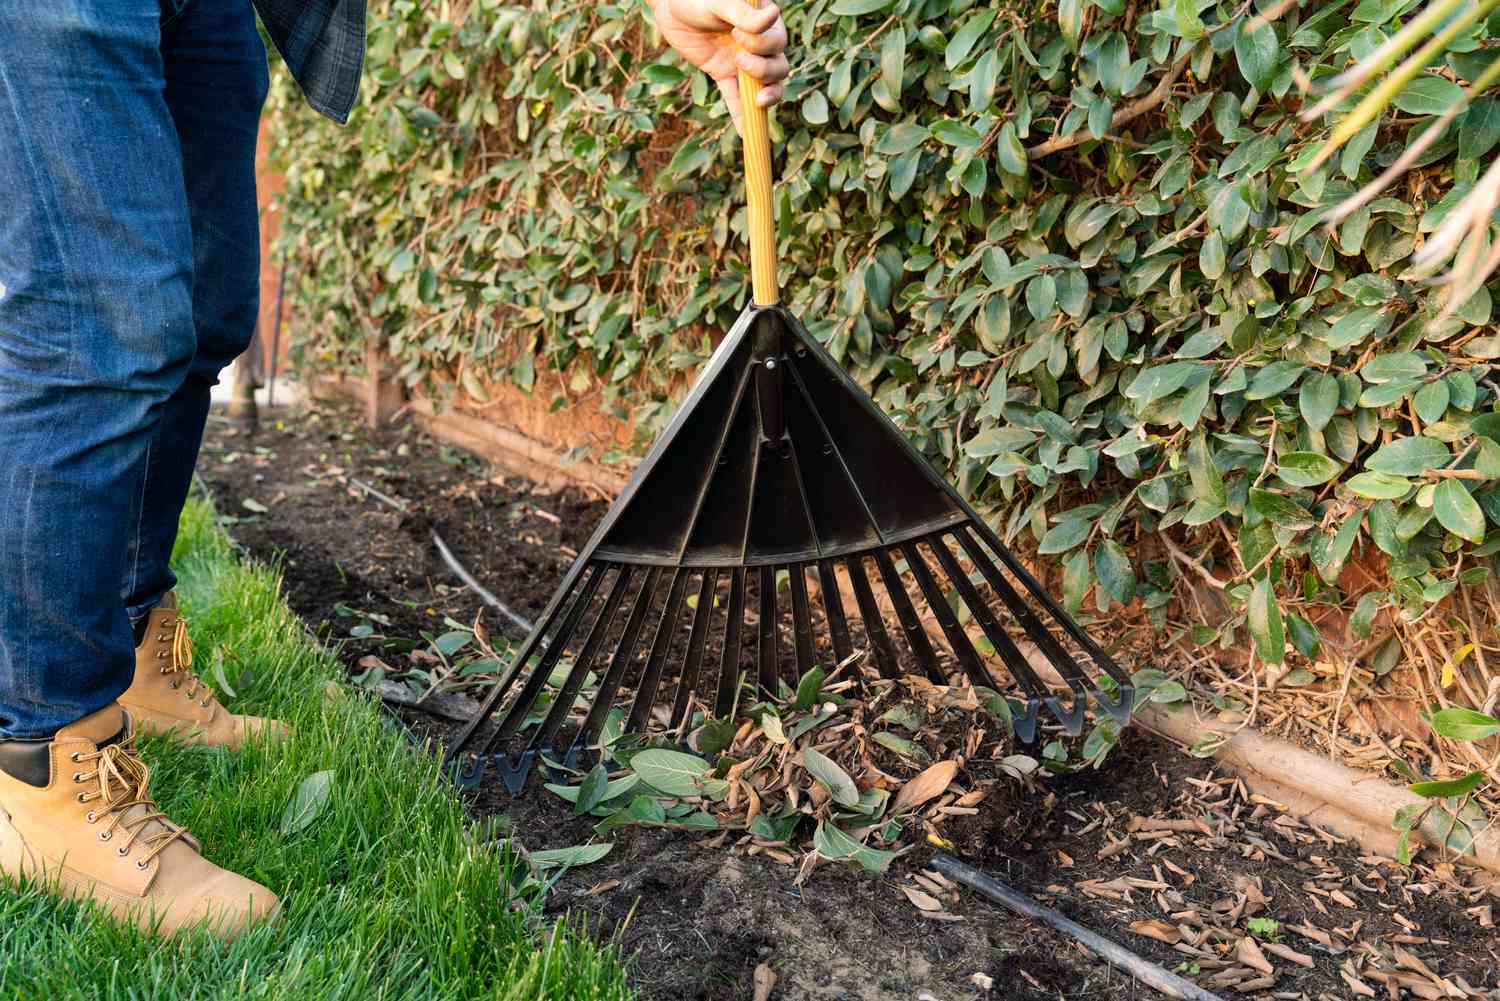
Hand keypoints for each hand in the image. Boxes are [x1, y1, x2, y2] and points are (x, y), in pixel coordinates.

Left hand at [652, 0, 788, 134]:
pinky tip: (747, 134)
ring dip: (765, 95)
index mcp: (763, 21)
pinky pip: (736, 98)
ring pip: (766, 85)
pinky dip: (742, 116)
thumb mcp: (719, 2)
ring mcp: (742, 61)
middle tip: (739, 59)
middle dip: (764, 70)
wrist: (668, 6)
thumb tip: (772, 15)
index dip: (762, 44)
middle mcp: (758, 43)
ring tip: (756, 100)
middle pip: (779, 67)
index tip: (737, 33)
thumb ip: (744, 14)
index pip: (778, 41)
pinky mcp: (724, 74)